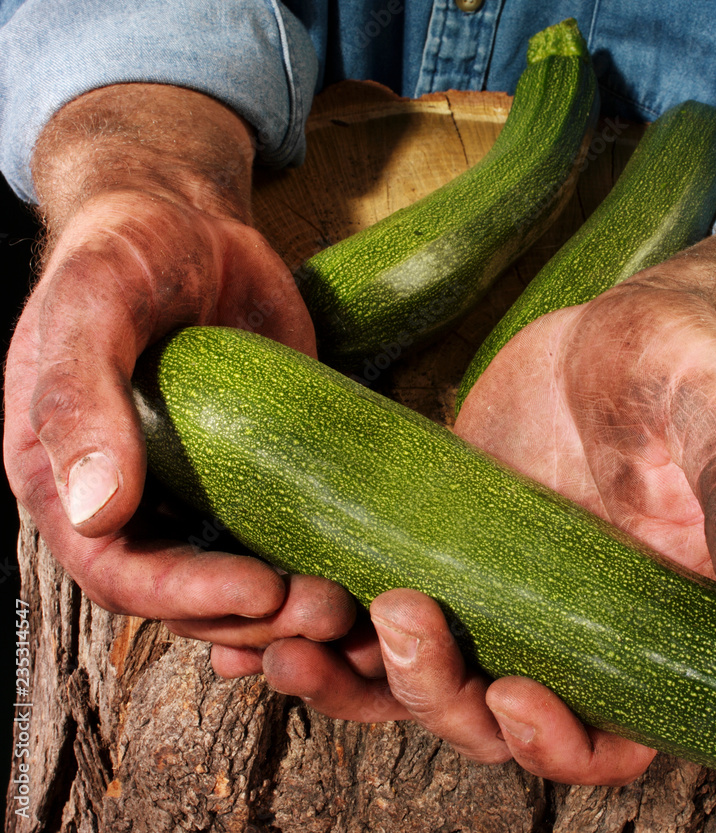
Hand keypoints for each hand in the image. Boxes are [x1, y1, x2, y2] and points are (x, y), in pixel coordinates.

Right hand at [3, 84, 339, 658]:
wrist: (187, 226)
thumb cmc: (123, 254)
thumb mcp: (92, 306)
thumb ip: (79, 397)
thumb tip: (94, 510)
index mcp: (62, 478)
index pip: (117, 570)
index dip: (184, 596)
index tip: (259, 591)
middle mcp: (122, 500)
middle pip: (181, 596)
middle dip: (251, 616)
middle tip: (327, 612)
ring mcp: (186, 492)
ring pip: (229, 583)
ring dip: (285, 610)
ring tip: (349, 609)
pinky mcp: (244, 475)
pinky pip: (270, 539)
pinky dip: (305, 568)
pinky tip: (352, 579)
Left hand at [266, 207, 715, 785]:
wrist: (626, 330)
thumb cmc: (693, 373)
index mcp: (642, 627)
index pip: (605, 735)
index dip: (558, 745)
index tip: (516, 696)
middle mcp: (562, 630)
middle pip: (487, 716)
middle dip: (435, 693)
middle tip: (399, 615)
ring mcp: (491, 592)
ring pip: (415, 679)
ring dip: (351, 683)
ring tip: (286, 645)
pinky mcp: (435, 543)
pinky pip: (370, 607)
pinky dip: (316, 625)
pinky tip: (256, 614)